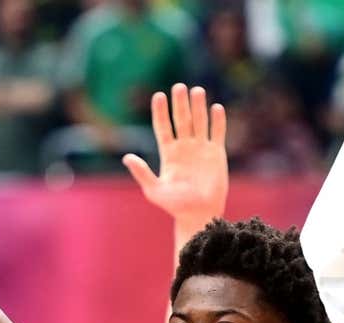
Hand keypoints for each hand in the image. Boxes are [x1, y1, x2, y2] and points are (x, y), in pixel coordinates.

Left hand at [124, 84, 227, 228]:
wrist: (199, 214)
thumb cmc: (175, 205)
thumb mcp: (154, 190)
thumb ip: (141, 172)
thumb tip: (126, 157)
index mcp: (168, 153)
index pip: (163, 127)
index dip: (161, 112)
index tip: (159, 96)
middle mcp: (184, 148)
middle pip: (181, 120)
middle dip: (180, 104)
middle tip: (179, 87)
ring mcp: (201, 149)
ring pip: (199, 122)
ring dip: (198, 107)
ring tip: (197, 90)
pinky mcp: (216, 154)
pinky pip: (217, 133)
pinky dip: (217, 121)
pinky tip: (215, 108)